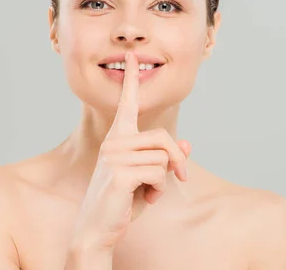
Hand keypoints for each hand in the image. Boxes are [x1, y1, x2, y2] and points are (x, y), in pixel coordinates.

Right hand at [69, 50, 190, 252]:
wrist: (97, 229)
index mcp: (117, 138)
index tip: (134, 57)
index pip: (127, 103)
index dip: (132, 80)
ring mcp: (115, 156)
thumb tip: (188, 145)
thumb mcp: (149, 178)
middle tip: (180, 178)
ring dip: (163, 181)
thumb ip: (165, 160)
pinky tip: (143, 199)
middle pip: (164, 137)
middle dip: (177, 160)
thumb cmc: (122, 202)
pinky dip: (158, 190)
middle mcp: (114, 142)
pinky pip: (158, 173)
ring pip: (164, 158)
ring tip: (147, 192)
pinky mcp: (120, 172)